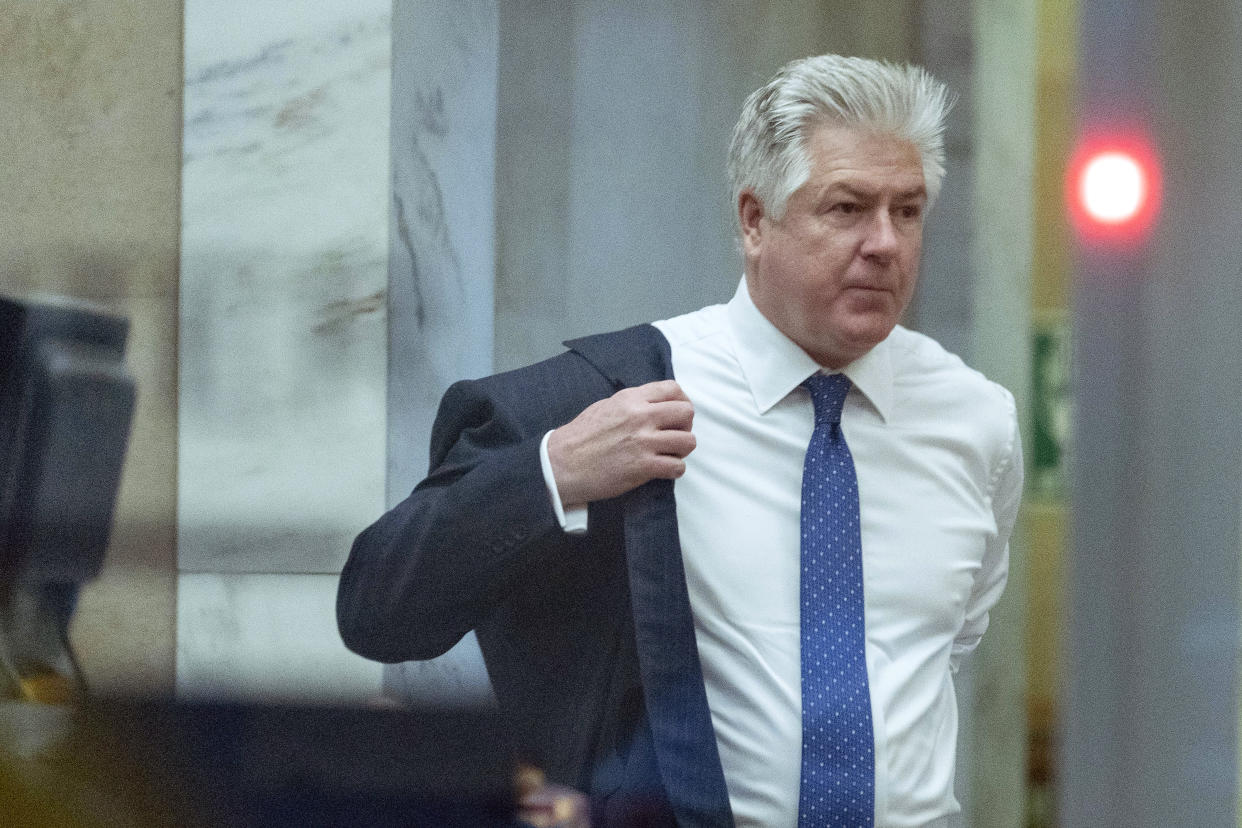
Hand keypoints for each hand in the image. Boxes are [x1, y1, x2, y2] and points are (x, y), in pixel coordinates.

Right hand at [547, 380, 694, 507]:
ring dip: (682, 450)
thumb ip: (633, 403)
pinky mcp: (643, 467)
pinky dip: (674, 470)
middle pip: (687, 413)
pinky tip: (663, 470)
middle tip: (674, 436)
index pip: (673, 389)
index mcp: (631, 399)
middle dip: (685, 426)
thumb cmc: (580, 437)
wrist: (561, 463)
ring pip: (688, 441)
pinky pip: (677, 467)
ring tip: (669, 454)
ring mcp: (643, 442)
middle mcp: (641, 416)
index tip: (677, 415)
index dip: (681, 402)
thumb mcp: (606, 406)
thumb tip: (654, 405)